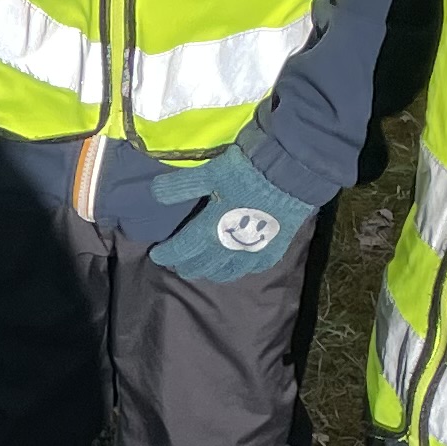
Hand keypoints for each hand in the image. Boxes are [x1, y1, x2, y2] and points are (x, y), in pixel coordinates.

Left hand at [148, 146, 316, 281]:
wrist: (293, 174)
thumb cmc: (248, 172)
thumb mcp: (211, 172)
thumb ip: (182, 185)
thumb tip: (153, 193)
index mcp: (210, 230)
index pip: (181, 250)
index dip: (167, 254)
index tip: (157, 254)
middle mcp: (228, 249)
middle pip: (202, 266)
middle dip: (187, 266)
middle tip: (178, 264)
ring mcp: (252, 253)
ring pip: (226, 273)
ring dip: (211, 272)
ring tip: (204, 268)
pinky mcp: (273, 250)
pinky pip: (251, 269)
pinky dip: (238, 270)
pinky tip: (237, 266)